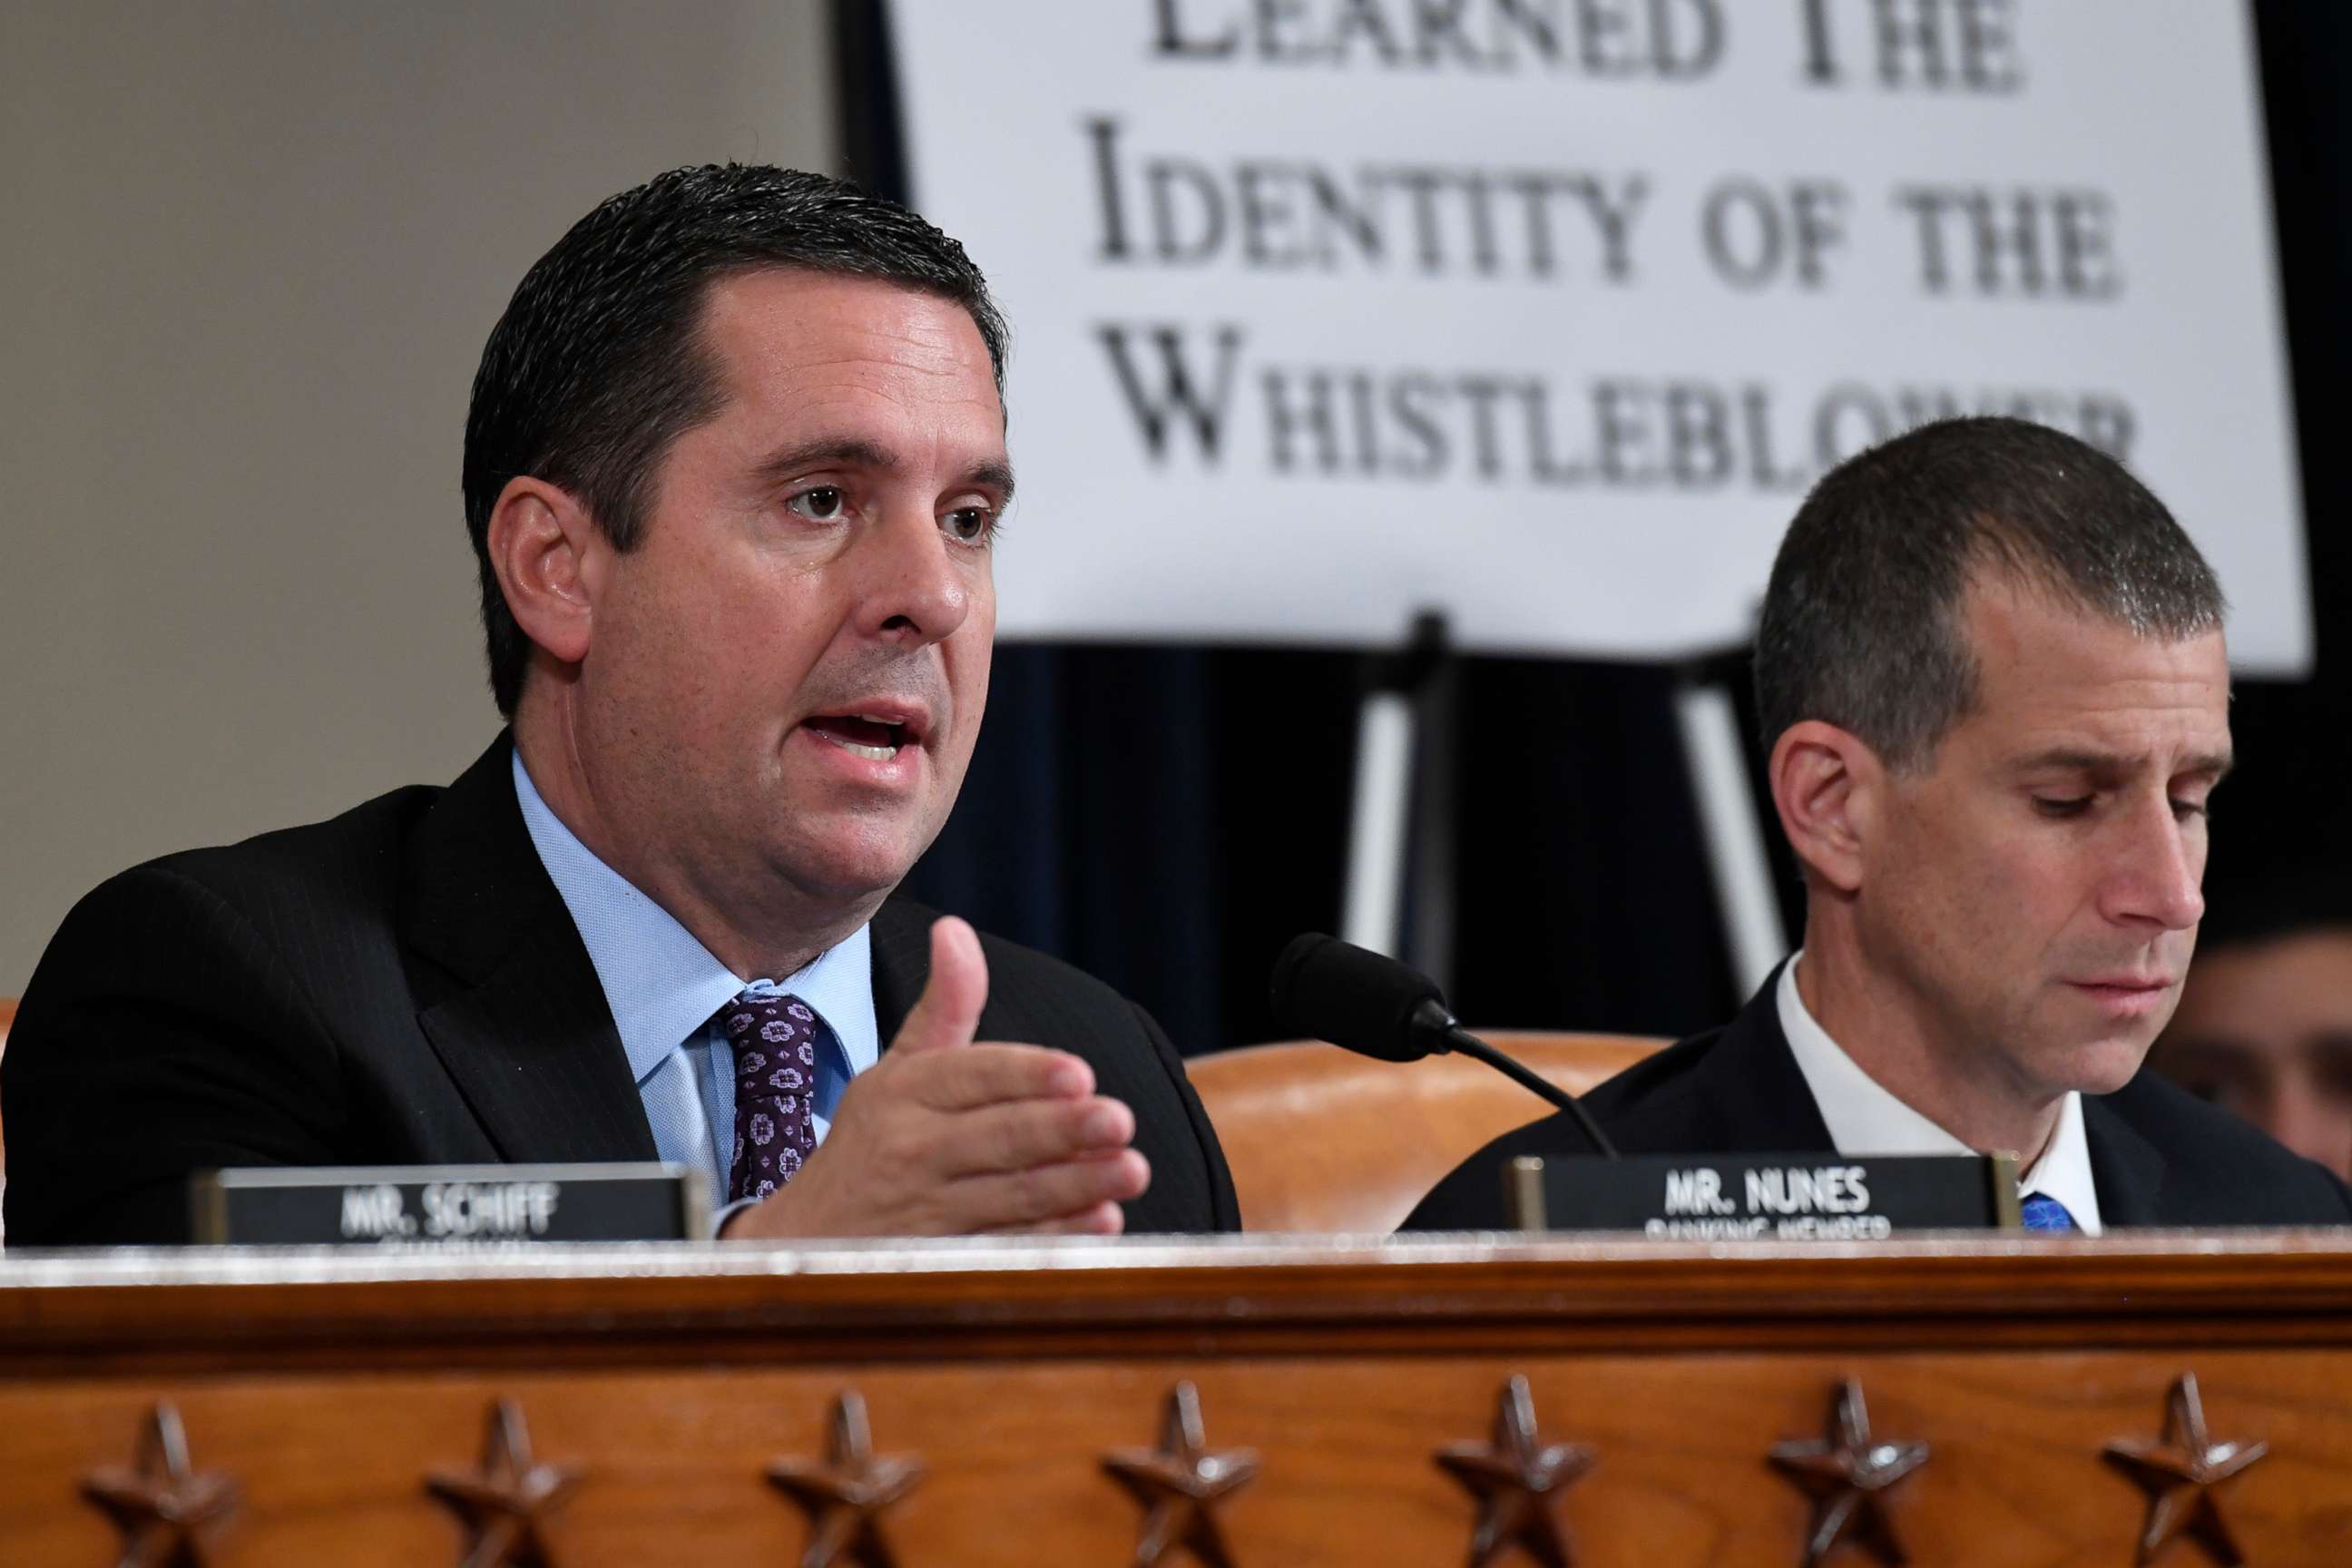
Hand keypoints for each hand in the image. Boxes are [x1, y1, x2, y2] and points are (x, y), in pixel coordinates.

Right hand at [720, 916, 1149, 1238]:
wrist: (800, 1242)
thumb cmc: (872, 1142)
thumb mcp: (898, 1069)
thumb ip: (944, 1006)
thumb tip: (956, 928)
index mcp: (903, 1093)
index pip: (970, 1076)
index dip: (1025, 1075)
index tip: (1078, 1071)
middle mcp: (911, 1151)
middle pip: (996, 1139)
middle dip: (1061, 1130)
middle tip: (1119, 1119)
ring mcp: (927, 1215)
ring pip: (1010, 1198)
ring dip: (1075, 1187)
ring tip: (1131, 1170)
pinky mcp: (941, 1265)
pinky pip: (1005, 1252)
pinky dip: (1055, 1241)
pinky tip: (1103, 1223)